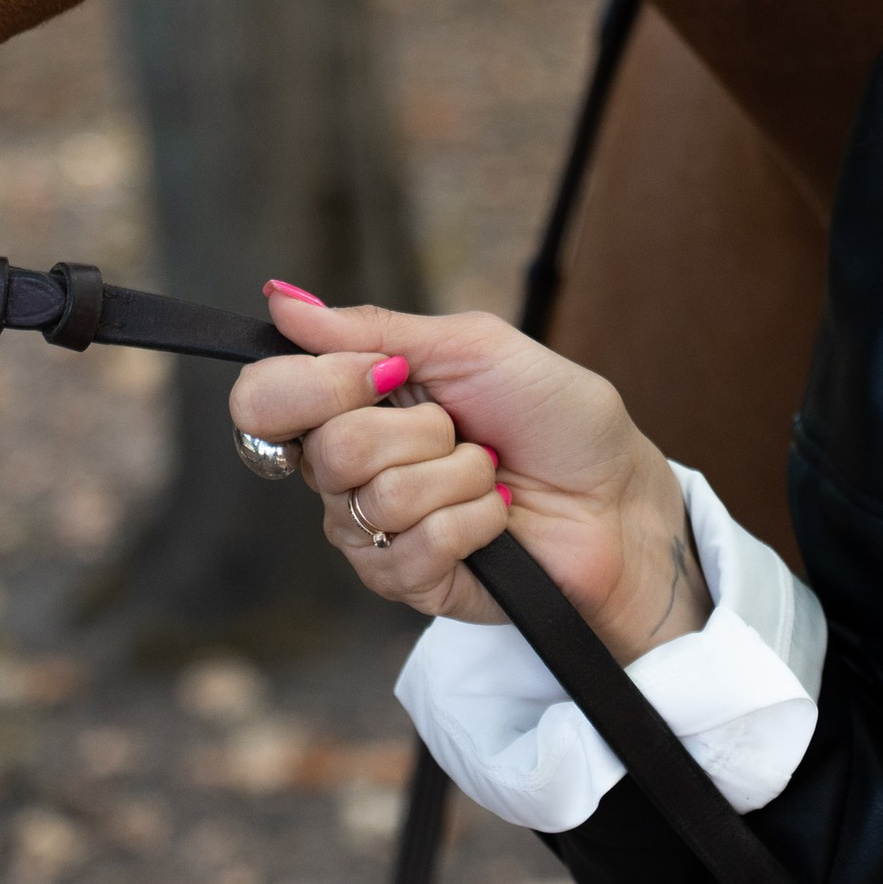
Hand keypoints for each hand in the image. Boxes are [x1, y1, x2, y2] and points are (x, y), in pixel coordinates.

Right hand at [228, 291, 713, 660]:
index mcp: (354, 402)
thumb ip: (371, 328)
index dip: (315, 385)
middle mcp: (350, 469)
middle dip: (416, 431)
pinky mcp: (410, 585)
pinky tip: (497, 518)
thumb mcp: (470, 346)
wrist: (618, 493)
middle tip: (460, 428)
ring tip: (490, 473)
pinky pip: (413, 552)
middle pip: (325, 452)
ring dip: (457, 477)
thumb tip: (280, 299)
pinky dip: (474, 522)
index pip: (264, 399)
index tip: (388, 373)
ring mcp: (375, 532)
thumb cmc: (554, 414)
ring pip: (376, 501)